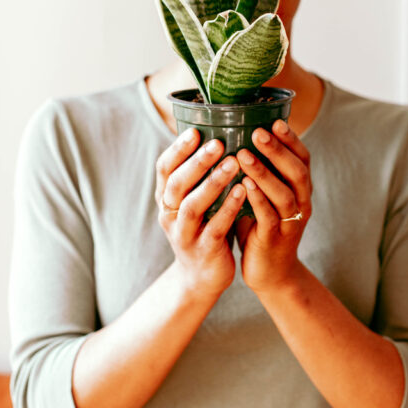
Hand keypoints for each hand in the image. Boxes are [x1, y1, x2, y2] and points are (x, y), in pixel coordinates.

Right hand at [155, 128, 246, 299]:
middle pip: (176, 184)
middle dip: (197, 162)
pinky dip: (227, 209)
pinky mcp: (203, 251)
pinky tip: (243, 192)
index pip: (164, 168)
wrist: (201, 277)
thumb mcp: (194, 200)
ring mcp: (184, 234)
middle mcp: (169, 214)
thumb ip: (198, 175)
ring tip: (234, 163)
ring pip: (192, 206)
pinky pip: (214, 228)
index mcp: (166, 198)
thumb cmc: (203, 227)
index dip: (177, 149)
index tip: (196, 131)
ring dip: (212, 183)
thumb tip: (215, 133)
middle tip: (218, 143)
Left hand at [233, 119, 311, 292]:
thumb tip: (238, 137)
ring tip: (243, 154)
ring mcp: (291, 222)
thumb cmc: (263, 227)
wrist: (270, 273)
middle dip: (278, 150)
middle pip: (297, 171)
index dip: (292, 140)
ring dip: (264, 172)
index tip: (276, 121)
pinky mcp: (276, 239)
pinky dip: (257, 199)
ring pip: (284, 193)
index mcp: (300, 189)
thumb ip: (260, 172)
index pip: (303, 159)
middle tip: (259, 132)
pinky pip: (269, 216)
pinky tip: (243, 185)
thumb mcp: (265, 196)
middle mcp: (301, 203)